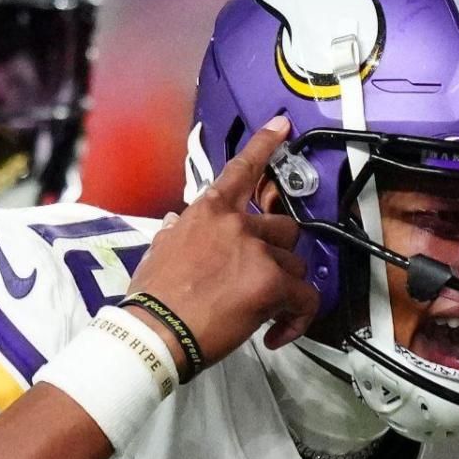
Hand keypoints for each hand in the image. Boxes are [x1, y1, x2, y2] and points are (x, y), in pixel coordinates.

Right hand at [124, 115, 317, 367]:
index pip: (240, 170)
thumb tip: (175, 223)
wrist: (156, 331)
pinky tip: (276, 332)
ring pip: (295, 265)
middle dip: (277, 255)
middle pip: (283, 228)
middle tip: (258, 281)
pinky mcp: (271, 281)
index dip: (265, 145)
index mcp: (207, 212)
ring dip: (283, 288)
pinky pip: (304, 297)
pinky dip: (297, 317)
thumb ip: (174, 233)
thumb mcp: (157, 253)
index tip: (282, 126)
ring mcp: (256, 250)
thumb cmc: (153, 299)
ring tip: (259, 311)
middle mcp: (235, 223)